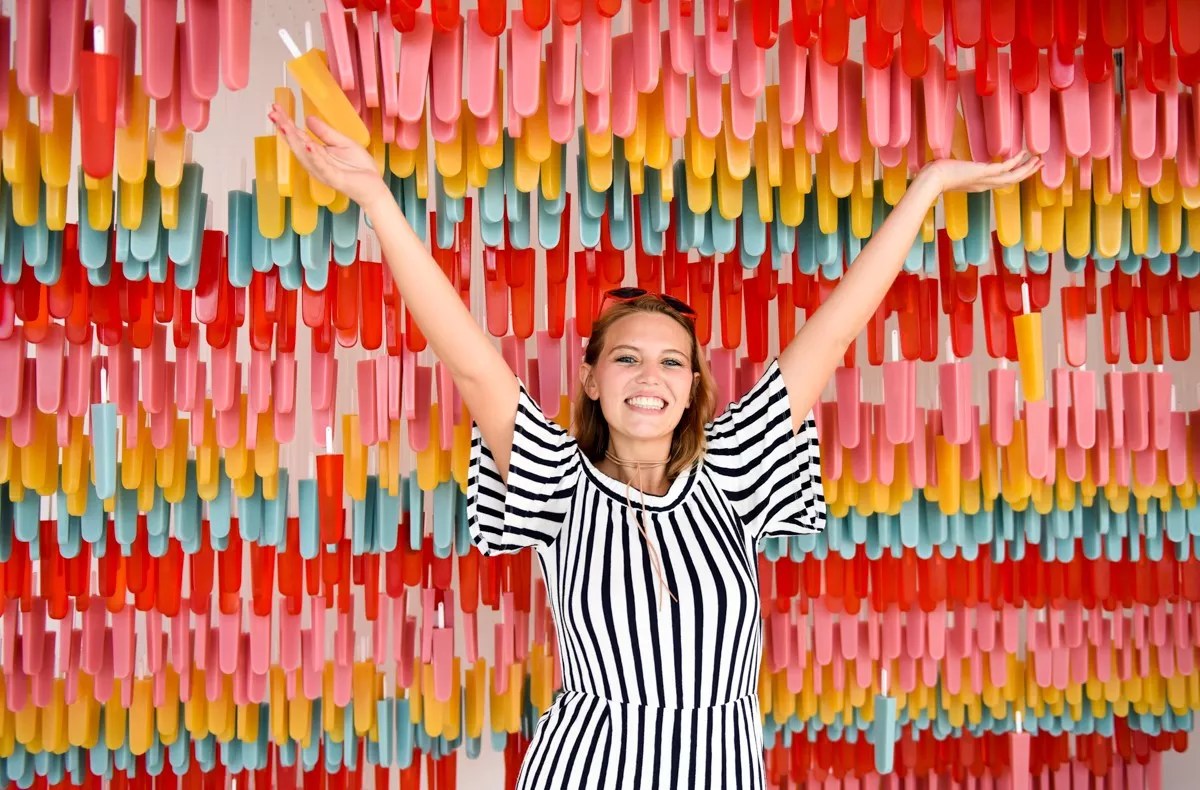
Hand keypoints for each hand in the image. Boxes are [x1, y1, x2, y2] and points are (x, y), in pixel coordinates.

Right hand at [267, 104, 388, 207]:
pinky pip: (321, 166)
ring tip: (284, 126)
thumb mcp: (343, 143)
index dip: (286, 123)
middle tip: (273, 114)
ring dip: (293, 141)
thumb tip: (307, 118)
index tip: (275, 109)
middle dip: (284, 129)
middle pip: (296, 144)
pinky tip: (308, 145)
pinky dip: (314, 156)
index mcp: (317, 153)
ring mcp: (323, 171)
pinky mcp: (334, 178)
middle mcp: (315, 162)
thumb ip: (325, 132)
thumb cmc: (360, 168)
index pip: (298, 136)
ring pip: (304, 155)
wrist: (374, 187)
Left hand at [920, 152, 1043, 193]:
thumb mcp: (951, 172)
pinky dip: (1016, 161)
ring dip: (1027, 168)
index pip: (1001, 181)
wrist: (932, 180)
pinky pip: (1004, 168)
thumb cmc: (936, 176)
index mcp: (979, 185)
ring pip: (1012, 176)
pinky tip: (1023, 153)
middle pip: (1012, 181)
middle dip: (1027, 173)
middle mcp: (984, 185)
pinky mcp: (983, 173)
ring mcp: (985, 180)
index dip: (1015, 176)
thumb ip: (956, 169)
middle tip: (1039, 164)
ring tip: (1038, 160)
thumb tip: (951, 163)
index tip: (1024, 169)